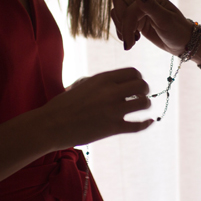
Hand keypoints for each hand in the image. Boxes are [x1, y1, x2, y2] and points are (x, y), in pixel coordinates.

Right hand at [38, 67, 152, 147]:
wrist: (51, 125)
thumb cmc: (62, 105)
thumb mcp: (80, 85)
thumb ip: (98, 82)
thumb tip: (112, 82)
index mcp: (102, 79)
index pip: (133, 73)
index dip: (137, 79)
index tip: (133, 86)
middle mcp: (110, 92)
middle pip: (143, 86)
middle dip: (144, 90)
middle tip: (138, 97)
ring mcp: (113, 110)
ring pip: (144, 104)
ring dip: (145, 106)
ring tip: (138, 109)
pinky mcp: (112, 128)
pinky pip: (138, 125)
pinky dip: (146, 124)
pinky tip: (149, 122)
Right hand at [110, 0, 195, 54]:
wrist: (184, 43)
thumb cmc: (178, 31)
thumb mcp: (166, 20)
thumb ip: (151, 6)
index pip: (128, 7)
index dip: (126, 25)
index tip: (131, 43)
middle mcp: (144, 0)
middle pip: (118, 4)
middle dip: (121, 23)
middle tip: (129, 39)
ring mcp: (140, 9)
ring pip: (117, 13)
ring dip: (122, 28)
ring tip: (134, 40)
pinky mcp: (137, 19)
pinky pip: (121, 20)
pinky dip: (124, 31)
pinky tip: (135, 39)